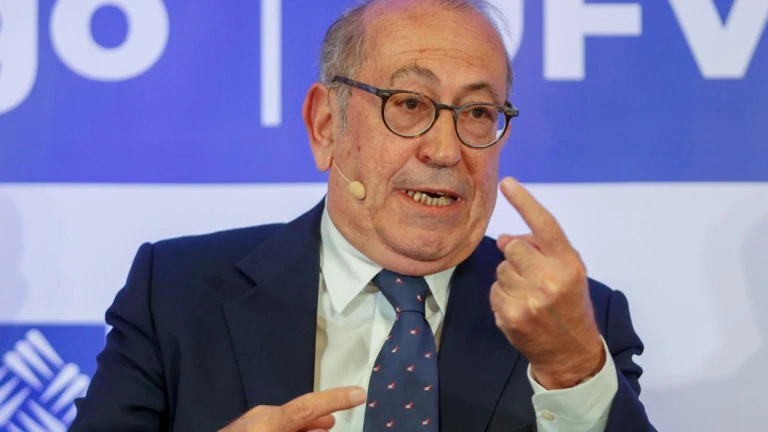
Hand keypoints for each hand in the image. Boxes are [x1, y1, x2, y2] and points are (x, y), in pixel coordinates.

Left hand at [219, 386, 366, 431]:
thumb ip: (298, 431)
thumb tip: (320, 426)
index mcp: (268, 422)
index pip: (309, 405)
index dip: (337, 399)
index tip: (360, 394)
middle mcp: (258, 419)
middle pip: (298, 413)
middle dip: (321, 414)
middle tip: (346, 411)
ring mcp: (247, 427)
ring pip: (285, 422)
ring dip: (306, 427)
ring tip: (325, 427)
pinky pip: (272, 429)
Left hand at [490, 177, 604, 389]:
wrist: (571, 351)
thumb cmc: (570, 303)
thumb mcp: (569, 271)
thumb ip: (543, 249)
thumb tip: (506, 239)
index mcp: (568, 263)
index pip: (544, 224)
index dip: (524, 201)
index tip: (508, 182)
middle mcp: (549, 279)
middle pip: (512, 246)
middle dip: (517, 255)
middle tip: (530, 271)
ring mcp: (528, 299)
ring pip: (501, 269)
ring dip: (510, 277)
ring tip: (529, 293)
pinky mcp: (510, 315)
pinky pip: (495, 290)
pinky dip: (503, 296)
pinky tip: (520, 307)